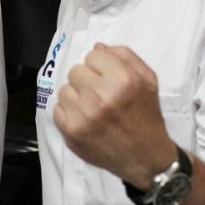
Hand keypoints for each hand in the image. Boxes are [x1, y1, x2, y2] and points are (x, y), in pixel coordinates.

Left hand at [51, 43, 174, 187]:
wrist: (145, 157)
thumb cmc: (146, 116)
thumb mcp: (148, 80)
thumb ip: (125, 56)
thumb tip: (97, 46)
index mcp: (123, 80)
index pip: (93, 55)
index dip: (101, 67)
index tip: (109, 79)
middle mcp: (102, 96)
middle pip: (76, 71)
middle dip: (87, 81)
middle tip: (101, 96)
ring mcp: (84, 115)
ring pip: (64, 90)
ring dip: (76, 97)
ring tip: (93, 109)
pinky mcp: (71, 132)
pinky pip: (57, 109)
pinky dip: (69, 114)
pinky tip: (85, 121)